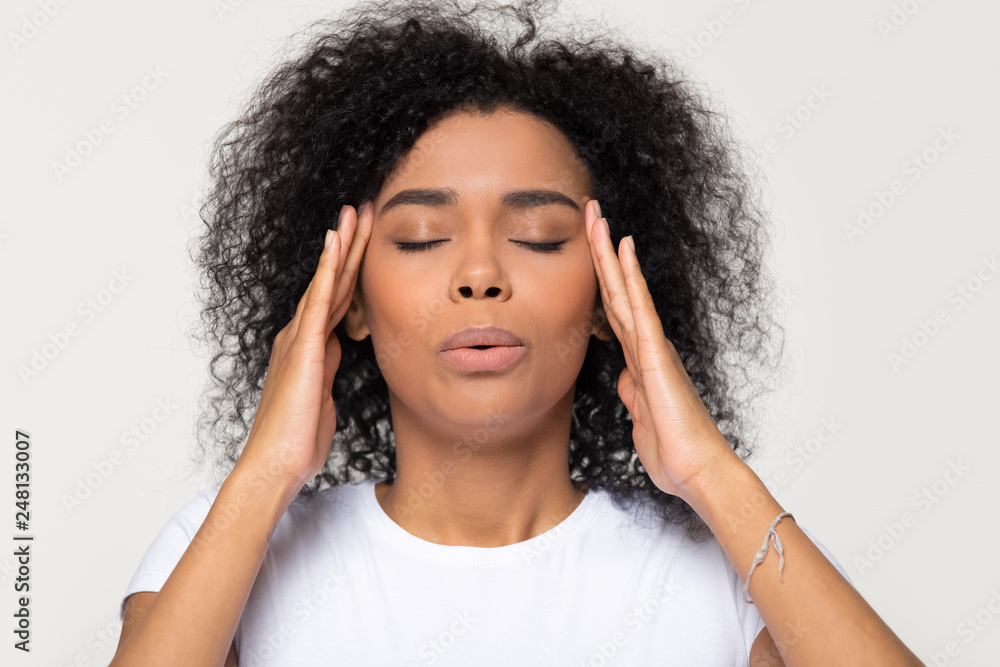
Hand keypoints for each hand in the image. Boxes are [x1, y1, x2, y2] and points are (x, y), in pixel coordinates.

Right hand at [238, 201, 373, 488]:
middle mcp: (301, 335)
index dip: (351, 266)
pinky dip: (328, 271)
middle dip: (349, 244)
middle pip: (332, 281)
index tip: (366, 239)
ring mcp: (300, 339)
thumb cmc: (298, 438)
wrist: (277, 463)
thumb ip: (329, 369)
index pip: (336, 297)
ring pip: (326, 282)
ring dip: (342, 246)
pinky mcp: (303, 349)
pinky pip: (318, 301)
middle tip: (364, 209)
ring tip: (356, 212)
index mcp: (309, 346)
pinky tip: (336, 244)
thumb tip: (338, 352)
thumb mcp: (323, 396)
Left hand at [584, 199, 738, 500]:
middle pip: (616, 290)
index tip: (588, 248)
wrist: (697, 470)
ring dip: (609, 253)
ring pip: (624, 289)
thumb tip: (624, 380)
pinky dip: (631, 277)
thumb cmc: (673, 449)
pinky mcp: (656, 355)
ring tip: (597, 217)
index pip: (612, 309)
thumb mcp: (640, 417)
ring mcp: (652, 346)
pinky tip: (624, 249)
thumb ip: (633, 394)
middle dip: (601, 251)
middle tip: (589, 212)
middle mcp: (646, 345)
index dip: (599, 277)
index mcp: (639, 359)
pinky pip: (640, 308)